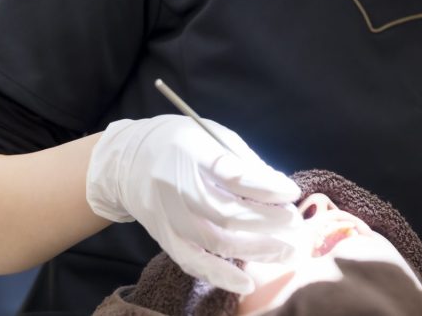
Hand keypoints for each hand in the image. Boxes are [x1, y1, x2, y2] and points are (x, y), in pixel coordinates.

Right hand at [86, 114, 303, 293]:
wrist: (126, 162)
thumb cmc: (180, 143)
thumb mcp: (212, 136)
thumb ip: (244, 161)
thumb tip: (279, 188)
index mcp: (192, 153)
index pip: (233, 175)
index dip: (266, 187)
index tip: (292, 193)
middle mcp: (177, 187)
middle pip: (227, 213)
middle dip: (268, 222)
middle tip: (295, 225)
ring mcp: (168, 216)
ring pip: (214, 241)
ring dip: (255, 250)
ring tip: (286, 252)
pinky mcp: (163, 237)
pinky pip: (192, 261)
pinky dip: (220, 275)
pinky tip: (246, 284)